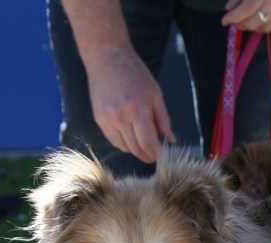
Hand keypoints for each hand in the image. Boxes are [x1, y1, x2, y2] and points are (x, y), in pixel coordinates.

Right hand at [86, 47, 176, 163]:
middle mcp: (120, 118)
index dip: (157, 153)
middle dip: (147, 155)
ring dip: (136, 149)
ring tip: (143, 141)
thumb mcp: (155, 94)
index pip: (148, 143)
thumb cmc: (134, 73)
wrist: (106, 58)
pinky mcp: (99, 120)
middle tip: (155, 154)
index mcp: (137, 110)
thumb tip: (170, 140)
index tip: (163, 154)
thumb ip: (163, 120)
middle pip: (135, 149)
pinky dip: (124, 142)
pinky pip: (113, 140)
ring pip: (124, 147)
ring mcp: (107, 120)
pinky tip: (131, 134)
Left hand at [222, 0, 270, 32]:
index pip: (247, 9)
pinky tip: (254, 22)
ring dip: (249, 26)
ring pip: (261, 26)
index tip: (224, 21)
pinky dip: (260, 27)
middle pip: (254, 21)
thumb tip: (229, 8)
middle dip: (240, 24)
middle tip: (233, 21)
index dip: (234, 17)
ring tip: (243, 21)